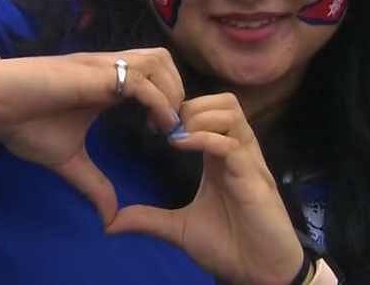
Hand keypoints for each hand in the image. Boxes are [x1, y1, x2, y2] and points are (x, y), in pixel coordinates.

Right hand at [0, 48, 183, 223]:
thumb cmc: (25, 124)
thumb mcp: (67, 160)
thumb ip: (93, 184)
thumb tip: (110, 217)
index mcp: (108, 83)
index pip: (156, 75)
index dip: (170, 99)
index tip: (167, 133)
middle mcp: (111, 68)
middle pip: (164, 62)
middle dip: (179, 90)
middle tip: (173, 126)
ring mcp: (104, 66)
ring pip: (158, 62)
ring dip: (172, 92)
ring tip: (167, 125)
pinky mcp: (95, 72)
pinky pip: (141, 80)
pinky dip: (158, 100)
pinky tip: (158, 126)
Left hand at [107, 93, 302, 284]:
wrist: (259, 270)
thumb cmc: (229, 245)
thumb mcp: (181, 230)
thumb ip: (150, 219)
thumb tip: (110, 223)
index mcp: (222, 158)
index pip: (211, 111)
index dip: (183, 110)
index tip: (154, 127)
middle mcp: (238, 152)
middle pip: (224, 101)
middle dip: (192, 105)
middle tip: (166, 127)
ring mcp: (248, 161)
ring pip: (231, 112)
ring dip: (200, 116)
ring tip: (176, 135)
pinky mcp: (254, 177)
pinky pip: (231, 144)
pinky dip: (204, 138)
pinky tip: (181, 146)